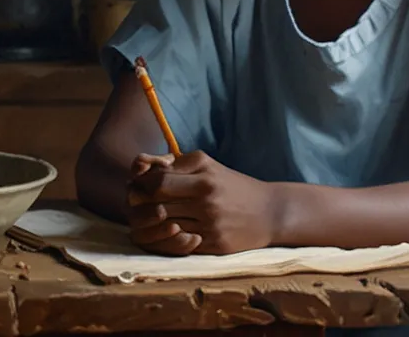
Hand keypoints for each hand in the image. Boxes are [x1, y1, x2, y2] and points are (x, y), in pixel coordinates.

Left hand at [126, 150, 277, 255]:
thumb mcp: (209, 166)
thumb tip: (141, 164)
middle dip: (141, 205)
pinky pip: (177, 245)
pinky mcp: (214, 244)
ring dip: (150, 224)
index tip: (138, 186)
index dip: (141, 185)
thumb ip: (176, 163)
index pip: (157, 181)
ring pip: (163, 227)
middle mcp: (207, 196)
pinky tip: (166, 233)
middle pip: (156, 204)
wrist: (270, 212)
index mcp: (204, 173)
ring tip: (149, 219)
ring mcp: (210, 222)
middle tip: (138, 205)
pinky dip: (166, 240)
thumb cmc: (233, 186)